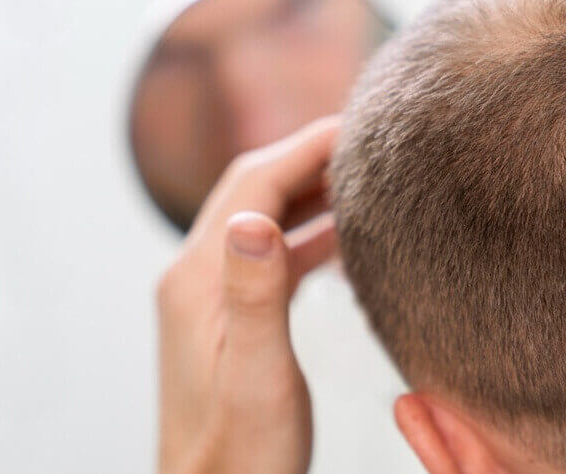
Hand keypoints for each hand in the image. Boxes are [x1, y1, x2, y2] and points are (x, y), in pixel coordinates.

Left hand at [156, 117, 339, 473]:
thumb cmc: (240, 450)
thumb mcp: (256, 376)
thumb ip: (254, 297)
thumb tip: (253, 219)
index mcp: (198, 280)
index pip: (252, 185)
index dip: (304, 147)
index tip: (357, 124)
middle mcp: (196, 275)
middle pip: (254, 189)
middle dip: (309, 157)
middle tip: (369, 140)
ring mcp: (210, 293)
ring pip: (263, 218)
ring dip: (309, 192)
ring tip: (364, 177)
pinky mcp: (229, 313)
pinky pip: (270, 255)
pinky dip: (307, 234)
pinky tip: (344, 235)